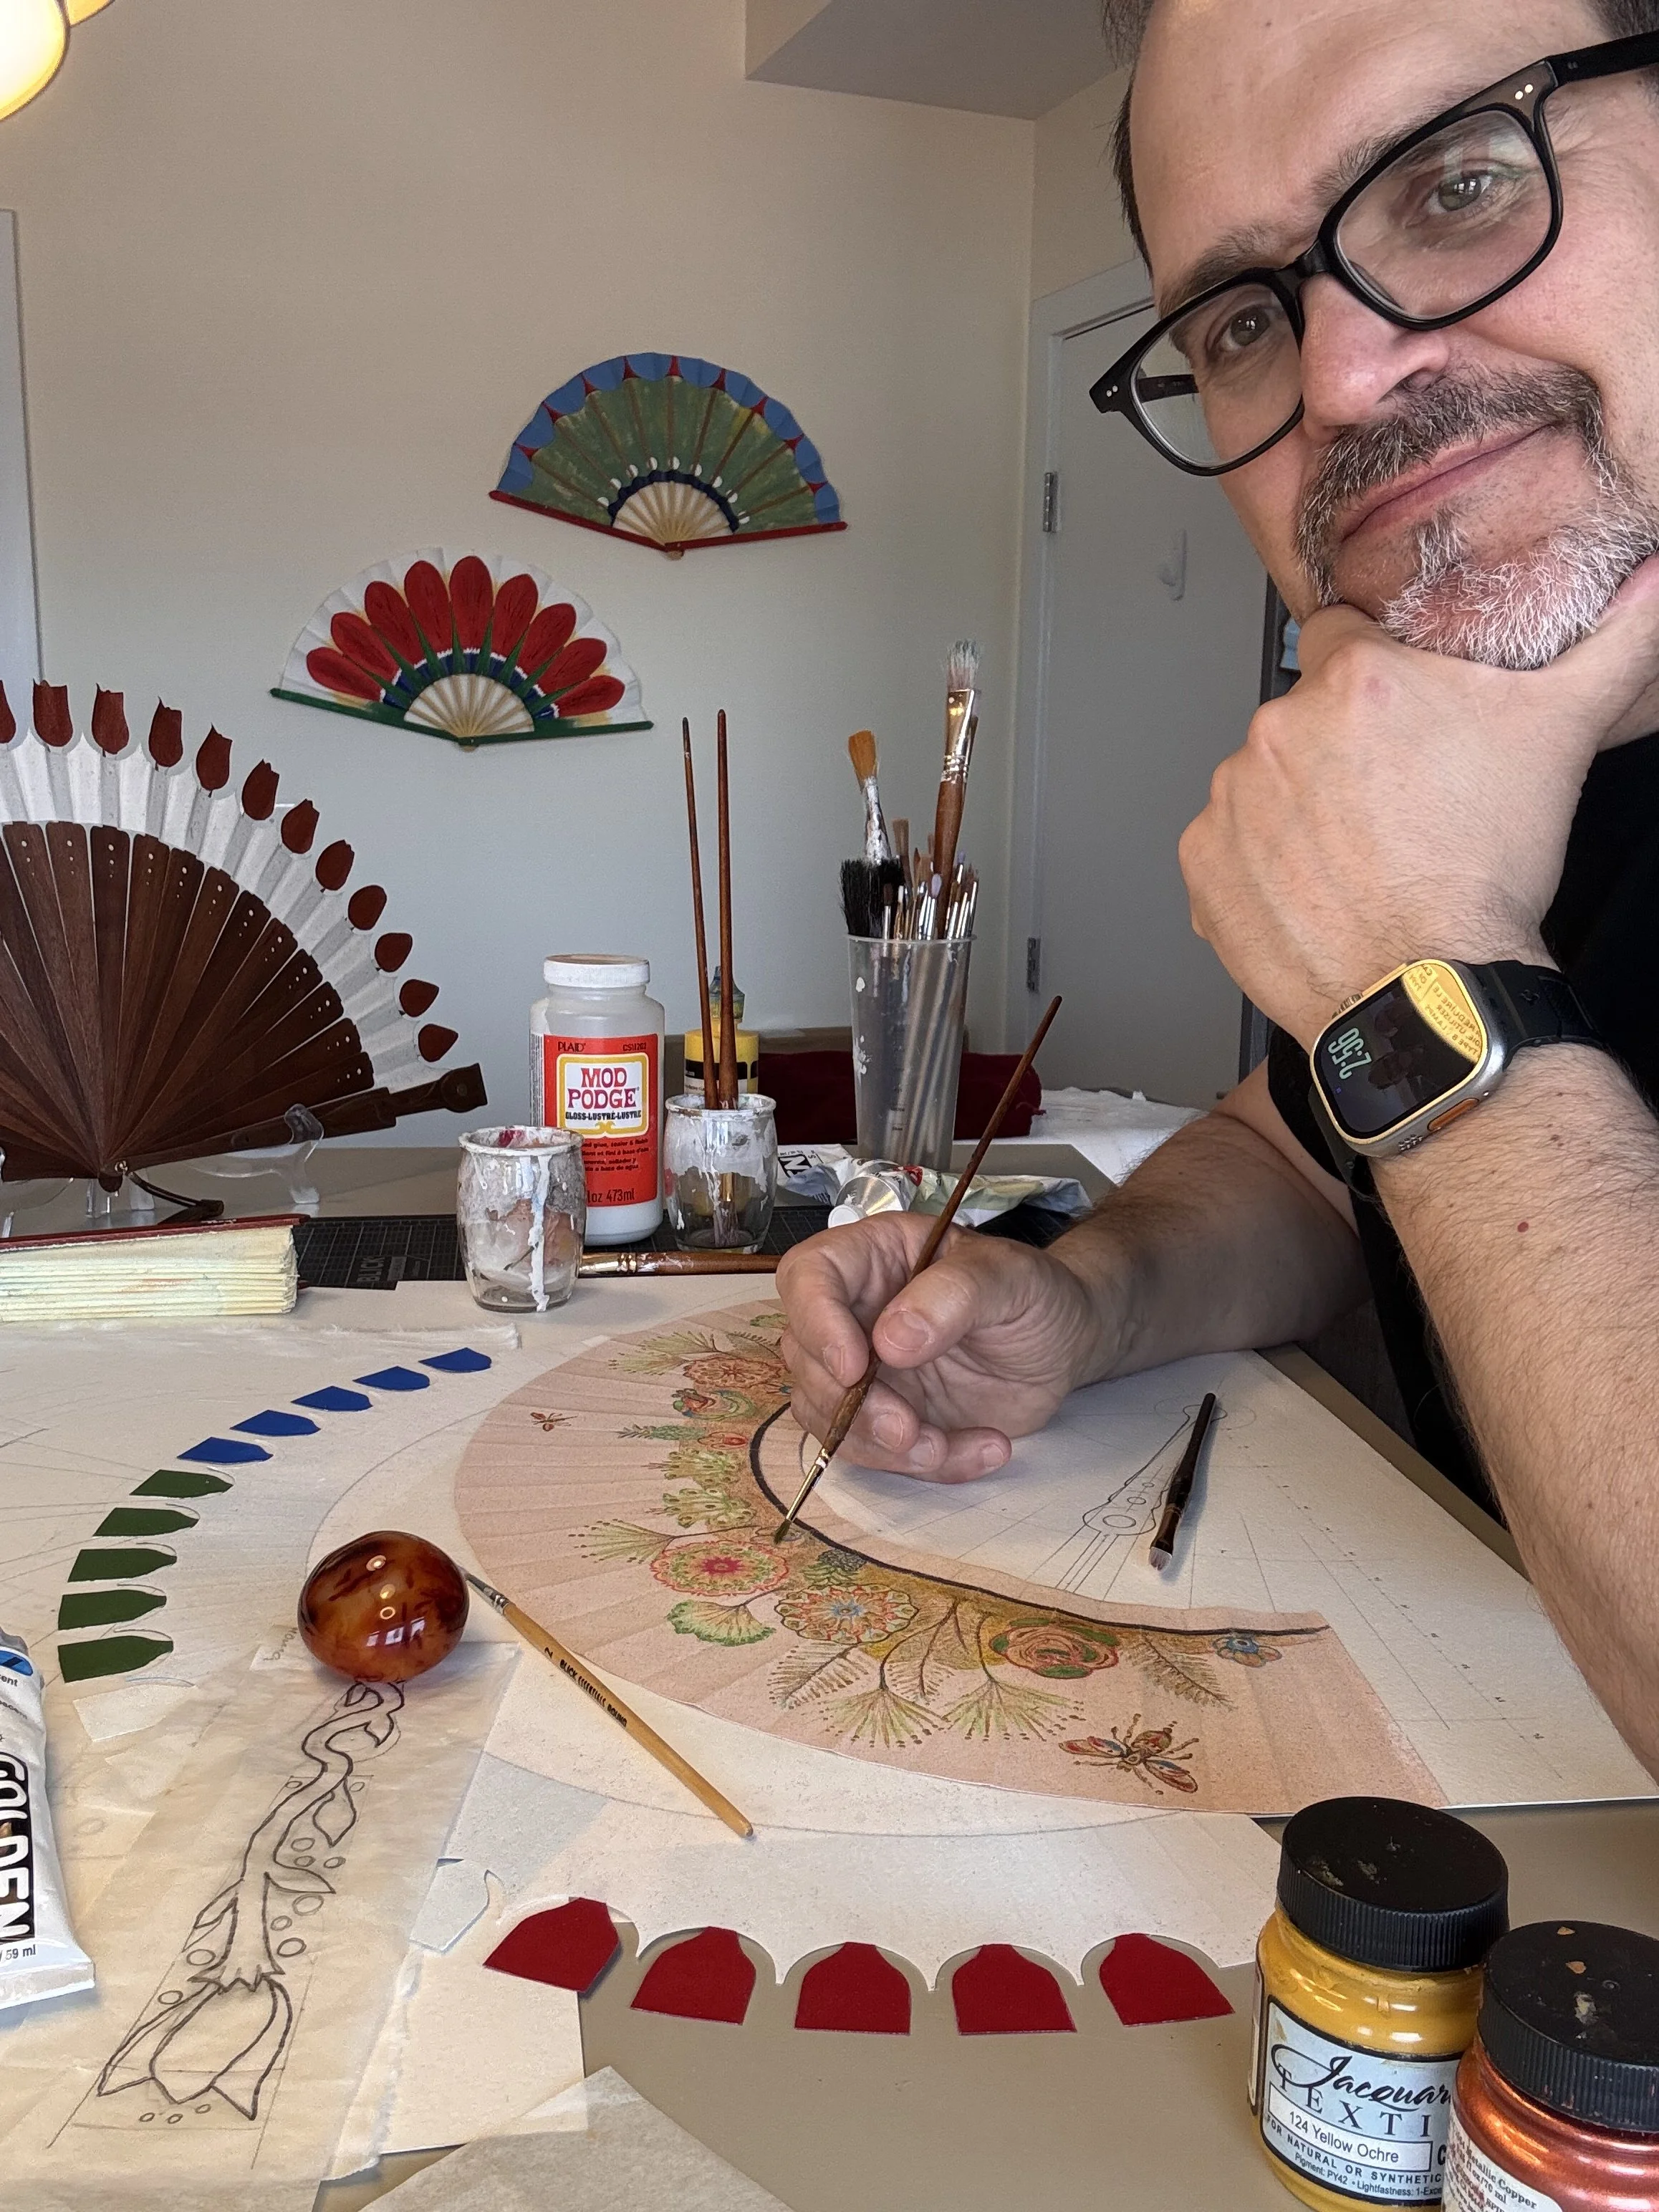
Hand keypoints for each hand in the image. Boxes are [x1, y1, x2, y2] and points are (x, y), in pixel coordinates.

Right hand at [776, 1216, 1110, 1480]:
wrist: (1065, 1345)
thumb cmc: (1037, 1294)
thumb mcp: (1011, 1279)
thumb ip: (954, 1296)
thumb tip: (890, 1340)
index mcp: (874, 1256)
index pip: (808, 1275)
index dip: (816, 1321)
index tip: (854, 1368)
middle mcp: (855, 1310)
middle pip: (805, 1357)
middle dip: (851, 1405)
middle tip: (909, 1429)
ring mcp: (865, 1368)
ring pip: (828, 1414)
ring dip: (883, 1446)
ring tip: (949, 1446)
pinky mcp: (886, 1416)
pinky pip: (876, 1452)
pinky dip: (925, 1465)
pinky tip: (984, 1449)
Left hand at [1178, 561, 1658, 1044]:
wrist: (1431, 991)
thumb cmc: (1484, 871)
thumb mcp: (1560, 734)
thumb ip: (1613, 644)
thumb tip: (1658, 581)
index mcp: (1352, 679)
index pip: (1340, 636)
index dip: (1372, 676)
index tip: (1394, 718)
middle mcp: (1277, 730)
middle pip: (1303, 717)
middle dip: (1338, 749)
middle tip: (1392, 803)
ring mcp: (1231, 800)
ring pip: (1264, 783)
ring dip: (1297, 808)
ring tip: (1358, 855)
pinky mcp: (1203, 866)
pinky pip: (1229, 849)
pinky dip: (1261, 867)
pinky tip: (1317, 890)